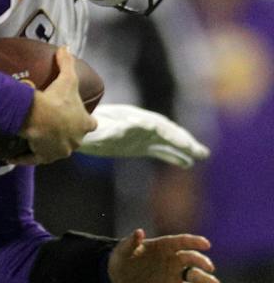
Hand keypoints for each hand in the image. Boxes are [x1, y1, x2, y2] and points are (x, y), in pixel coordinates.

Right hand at [19, 48, 97, 163]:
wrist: (41, 119)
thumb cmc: (57, 100)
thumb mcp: (66, 78)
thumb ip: (67, 62)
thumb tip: (65, 47)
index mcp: (85, 124)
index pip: (90, 124)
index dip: (84, 120)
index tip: (75, 116)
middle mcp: (76, 141)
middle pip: (74, 139)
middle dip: (66, 135)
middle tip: (52, 127)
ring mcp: (60, 151)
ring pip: (55, 150)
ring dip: (47, 146)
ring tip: (34, 140)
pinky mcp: (44, 158)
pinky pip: (33, 159)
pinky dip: (24, 158)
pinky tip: (13, 157)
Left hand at [77, 103, 209, 167]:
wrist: (80, 132)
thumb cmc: (88, 131)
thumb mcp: (97, 131)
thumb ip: (114, 130)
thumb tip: (132, 126)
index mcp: (132, 119)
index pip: (156, 126)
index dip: (168, 133)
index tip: (184, 144)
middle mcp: (141, 126)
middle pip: (167, 133)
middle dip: (183, 141)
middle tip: (200, 152)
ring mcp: (143, 136)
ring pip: (169, 141)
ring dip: (185, 148)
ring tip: (202, 155)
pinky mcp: (141, 146)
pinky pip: (162, 150)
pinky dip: (174, 156)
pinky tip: (188, 163)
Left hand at [107, 229, 218, 282]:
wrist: (118, 278)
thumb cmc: (122, 258)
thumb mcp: (123, 249)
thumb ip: (132, 241)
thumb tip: (139, 232)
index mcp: (165, 245)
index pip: (183, 241)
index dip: (195, 242)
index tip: (206, 244)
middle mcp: (174, 258)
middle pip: (192, 258)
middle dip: (202, 262)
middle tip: (209, 267)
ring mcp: (176, 273)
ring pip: (195, 275)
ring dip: (207, 279)